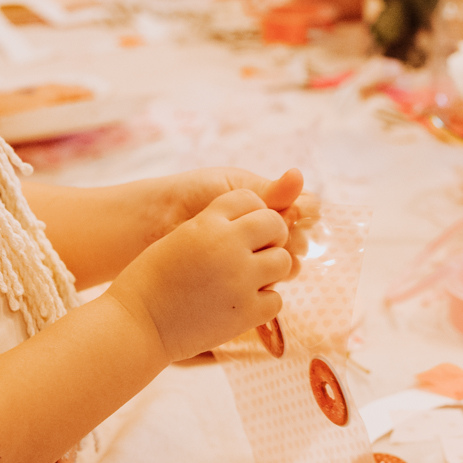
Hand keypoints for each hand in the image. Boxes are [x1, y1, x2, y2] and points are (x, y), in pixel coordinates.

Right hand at [113, 188, 291, 361]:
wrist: (137, 324)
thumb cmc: (152, 281)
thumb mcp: (179, 238)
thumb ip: (214, 228)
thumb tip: (256, 227)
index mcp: (208, 223)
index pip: (249, 199)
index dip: (251, 213)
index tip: (244, 229)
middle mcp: (228, 245)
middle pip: (275, 225)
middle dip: (272, 236)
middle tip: (258, 252)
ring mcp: (240, 279)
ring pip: (284, 262)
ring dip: (271, 270)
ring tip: (249, 280)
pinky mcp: (247, 312)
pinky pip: (277, 299)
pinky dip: (263, 303)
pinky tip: (241, 305)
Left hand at [167, 168, 316, 277]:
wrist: (156, 222)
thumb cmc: (193, 196)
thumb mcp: (232, 189)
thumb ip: (268, 190)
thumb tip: (299, 176)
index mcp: (271, 205)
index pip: (306, 210)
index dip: (303, 210)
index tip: (295, 210)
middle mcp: (269, 233)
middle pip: (301, 239)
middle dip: (293, 236)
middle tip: (279, 234)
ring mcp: (257, 259)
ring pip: (288, 264)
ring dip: (282, 259)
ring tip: (264, 253)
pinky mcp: (245, 283)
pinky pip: (268, 286)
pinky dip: (267, 280)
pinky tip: (253, 273)